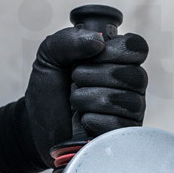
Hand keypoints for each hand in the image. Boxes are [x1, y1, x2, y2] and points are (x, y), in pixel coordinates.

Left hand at [0, 27, 148, 172]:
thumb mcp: (49, 56)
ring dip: (89, 98)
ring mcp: (131, 109)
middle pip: (133, 74)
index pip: (137, 47)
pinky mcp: (124, 132)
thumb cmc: (49, 89)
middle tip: (75, 80)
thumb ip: (69, 39)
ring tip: (75, 101)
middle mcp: (130, 82)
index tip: (93, 56)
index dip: (116, 50)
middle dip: (93, 76)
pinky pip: (118, 123)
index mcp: (118, 58)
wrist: (36, 126)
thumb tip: (99, 41)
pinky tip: (83, 119)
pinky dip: (92, 120)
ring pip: (125, 99)